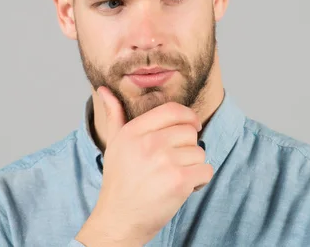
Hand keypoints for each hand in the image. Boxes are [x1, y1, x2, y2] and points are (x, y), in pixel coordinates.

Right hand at [76, 86, 213, 245]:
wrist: (118, 220)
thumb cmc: (118, 181)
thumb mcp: (114, 143)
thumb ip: (114, 115)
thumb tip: (104, 89)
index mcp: (135, 130)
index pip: (173, 110)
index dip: (188, 117)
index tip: (192, 127)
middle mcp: (149, 142)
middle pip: (190, 131)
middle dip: (187, 147)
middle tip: (172, 163)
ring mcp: (165, 161)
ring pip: (199, 152)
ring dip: (193, 166)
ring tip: (173, 177)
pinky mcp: (179, 181)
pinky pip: (206, 170)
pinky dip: (200, 180)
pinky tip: (182, 187)